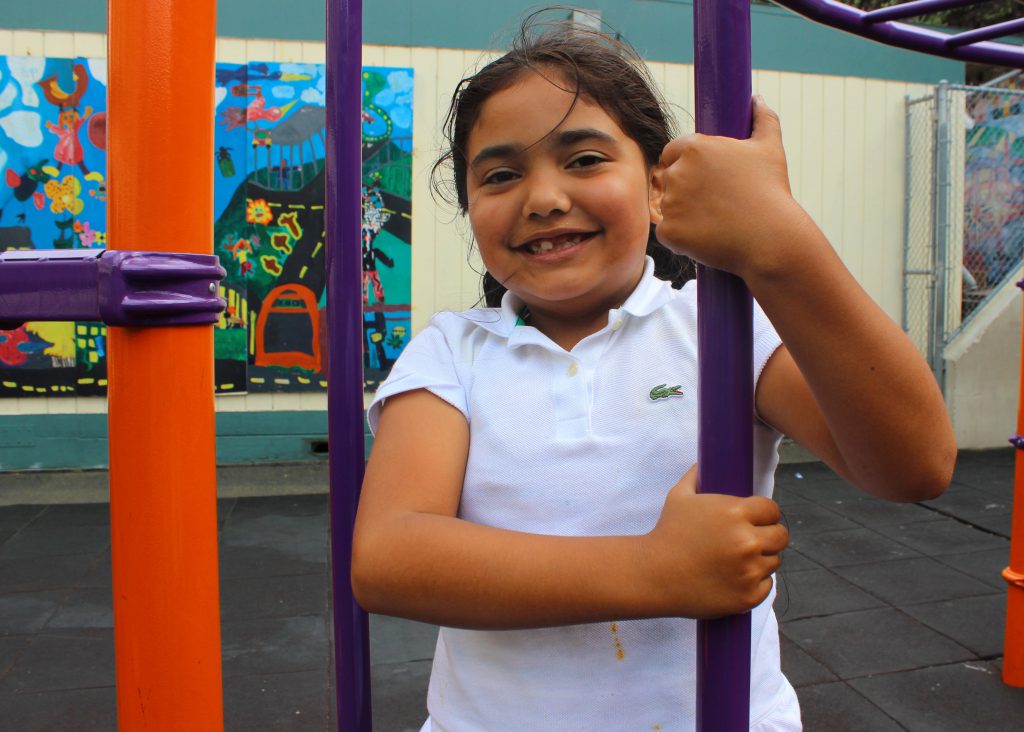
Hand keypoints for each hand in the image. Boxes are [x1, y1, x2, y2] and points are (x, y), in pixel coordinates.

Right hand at [638, 465, 787, 618]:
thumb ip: (696, 475)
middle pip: (781, 536)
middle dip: (768, 536)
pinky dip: (754, 583)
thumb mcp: (679, 496)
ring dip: (761, 559)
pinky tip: (735, 578)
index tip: (756, 519)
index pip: (773, 510)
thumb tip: (705, 460)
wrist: (654, 575)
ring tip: (737, 560)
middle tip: (750, 540)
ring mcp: (750, 571)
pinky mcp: (749, 596)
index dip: (765, 514)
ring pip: (774, 561)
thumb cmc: (667, 533)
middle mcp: (748, 542)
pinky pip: (766, 585)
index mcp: (736, 513)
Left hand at [653, 97, 809, 280]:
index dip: (685, 164)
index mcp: (694, 148)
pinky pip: (667, 233)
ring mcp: (670, 203)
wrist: (771, 238)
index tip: (704, 178)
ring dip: (683, 214)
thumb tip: (757, 100)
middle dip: (685, 189)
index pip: (672, 152)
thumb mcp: (770, 149)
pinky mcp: (669, 232)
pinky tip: (706, 237)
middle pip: (669, 179)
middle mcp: (677, 173)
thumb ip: (763, 119)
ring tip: (715, 221)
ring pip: (668, 207)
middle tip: (714, 203)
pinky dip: (682, 238)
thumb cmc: (771, 192)